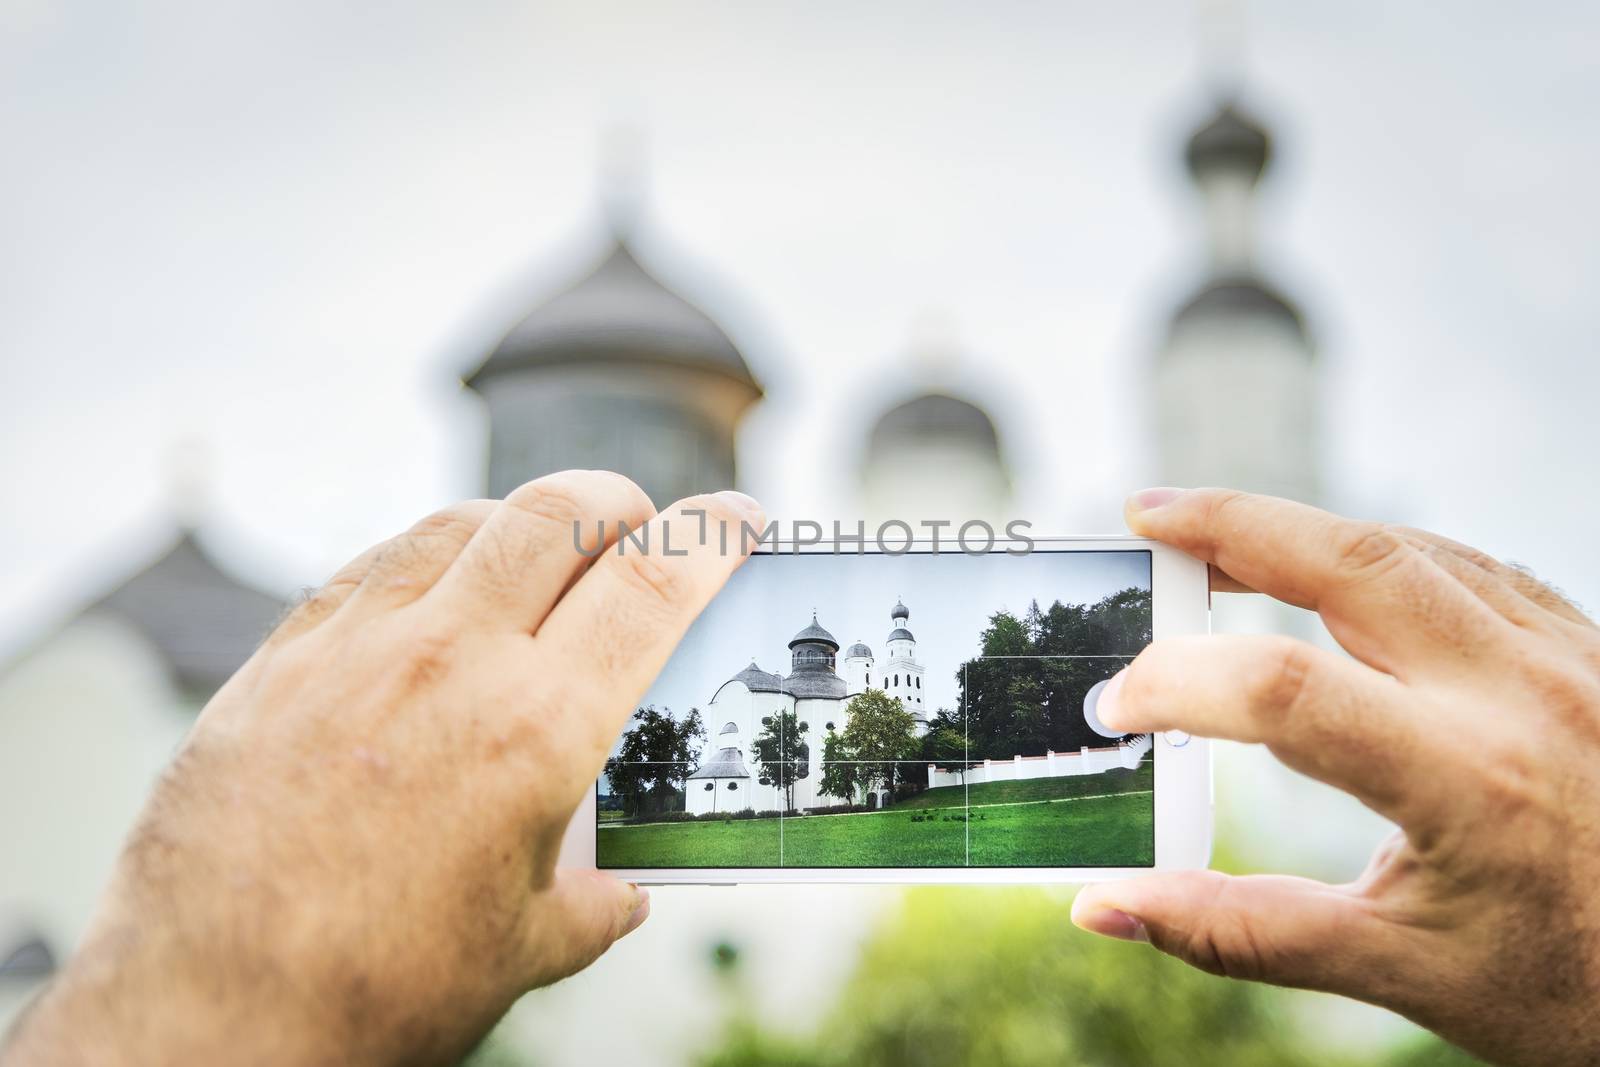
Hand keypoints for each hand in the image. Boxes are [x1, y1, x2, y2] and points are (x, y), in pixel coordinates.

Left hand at [1, 471, 763, 1066]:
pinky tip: (431, 596)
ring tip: (539, 555)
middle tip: (639, 524)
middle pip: (559, 513)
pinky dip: (425, 560)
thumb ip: (589, 907)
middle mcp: (451, 665)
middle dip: (620, 503)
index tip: (743, 514)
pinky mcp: (280, 662)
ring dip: (521, 522)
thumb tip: (618, 896)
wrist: (208, 1014)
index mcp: (537, 734)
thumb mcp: (520, 954)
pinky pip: (369, 568)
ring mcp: (356, 650)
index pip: (653, 587)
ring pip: (460, 523)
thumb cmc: (377, 993)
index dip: (714, 534)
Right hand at [1070, 488, 1599, 1066]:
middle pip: (1351, 562)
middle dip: (1231, 523)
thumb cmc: (1558, 986)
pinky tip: (1326, 571)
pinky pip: (1465, 566)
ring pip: (1407, 547)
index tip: (1119, 707)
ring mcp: (1567, 658)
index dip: (1179, 682)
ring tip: (1210, 539)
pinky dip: (1375, 555)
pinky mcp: (1585, 646)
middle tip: (1144, 515)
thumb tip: (1103, 908)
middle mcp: (1523, 698)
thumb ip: (1238, 931)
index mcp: (1470, 785)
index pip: (1286, 693)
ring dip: (1299, 531)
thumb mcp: (1398, 971)